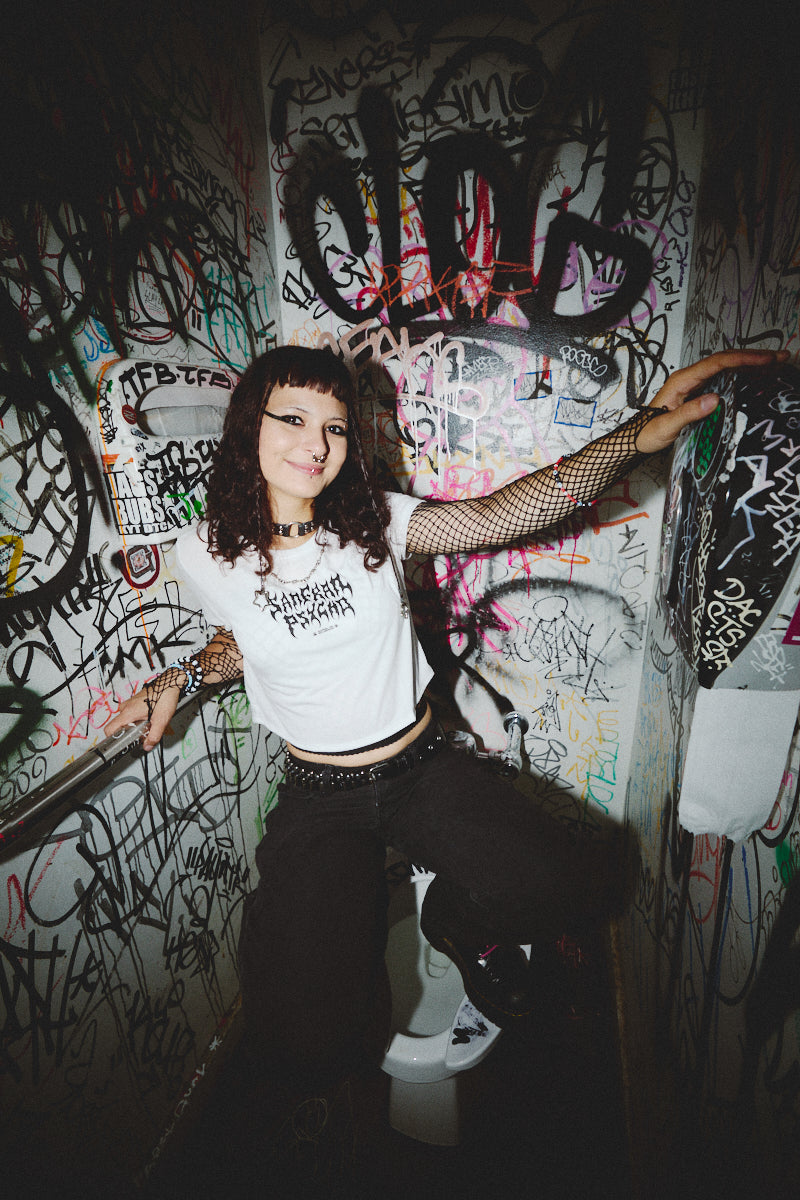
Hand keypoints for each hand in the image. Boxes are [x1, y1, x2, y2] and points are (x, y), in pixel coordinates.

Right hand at [103, 679, 180, 751]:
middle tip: (142, 733)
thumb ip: (154, 736)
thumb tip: (147, 746)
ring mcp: (130, 703)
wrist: (170, 683)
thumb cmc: (164, 697)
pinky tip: (149, 718)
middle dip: (129, 732)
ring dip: (134, 725)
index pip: (109, 729)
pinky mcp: (135, 701)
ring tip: (148, 725)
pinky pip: (131, 713)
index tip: (122, 743)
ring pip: (126, 719)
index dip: (113, 738)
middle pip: (119, 725)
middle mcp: (126, 707)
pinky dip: (137, 718)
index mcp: (128, 713)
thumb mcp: (161, 721)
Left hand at [636, 348, 789, 453]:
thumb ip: (689, 414)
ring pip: (727, 367)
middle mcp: (690, 378)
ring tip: (776, 364)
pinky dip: (742, 375)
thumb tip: (715, 399)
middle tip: (781, 357)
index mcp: (682, 380)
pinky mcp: (699, 393)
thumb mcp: (666, 427)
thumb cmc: (647, 433)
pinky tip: (757, 377)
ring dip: (751, 364)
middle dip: (754, 357)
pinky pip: (724, 378)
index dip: (743, 359)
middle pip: (725, 360)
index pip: (717, 363)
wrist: (635, 439)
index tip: (765, 360)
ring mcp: (695, 384)